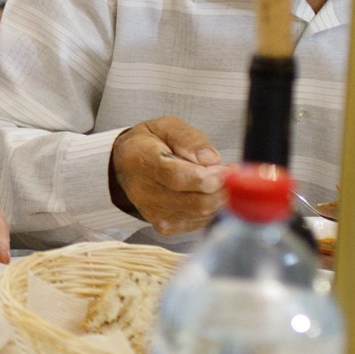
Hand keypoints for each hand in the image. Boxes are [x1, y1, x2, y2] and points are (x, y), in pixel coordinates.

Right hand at [109, 117, 226, 236]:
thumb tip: (211, 160)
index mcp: (141, 160)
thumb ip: (189, 139)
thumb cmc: (149, 144)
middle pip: (196, 201)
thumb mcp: (166, 126)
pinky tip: (206, 192)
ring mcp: (154, 213)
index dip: (210, 177)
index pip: (178, 177)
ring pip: (202, 214)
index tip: (229, 169)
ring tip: (216, 179)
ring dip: (219, 198)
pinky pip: (200, 222)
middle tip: (229, 173)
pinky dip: (211, 207)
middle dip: (223, 189)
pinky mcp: (165, 227)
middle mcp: (144, 192)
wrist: (125, 166)